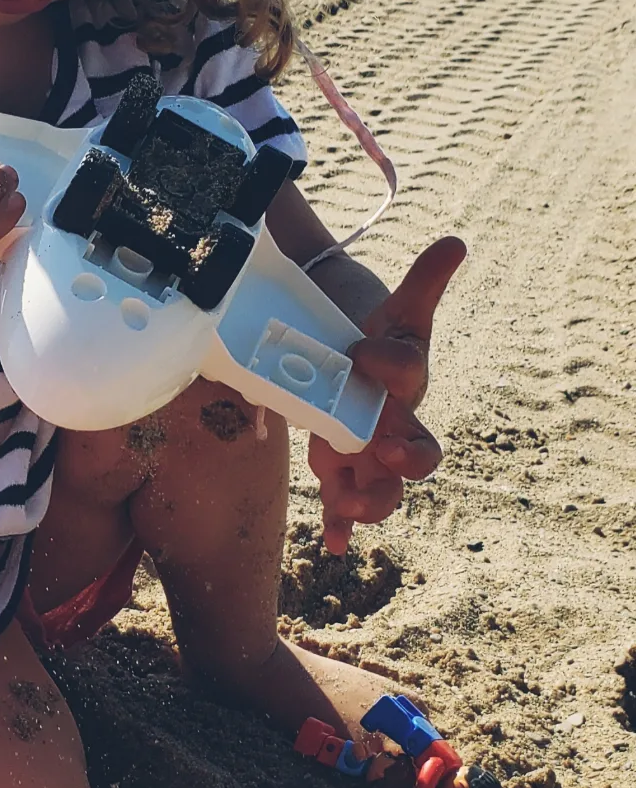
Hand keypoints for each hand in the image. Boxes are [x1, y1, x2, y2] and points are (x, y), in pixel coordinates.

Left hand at [308, 237, 466, 554]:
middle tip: (383, 452)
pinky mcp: (342, 465)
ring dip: (368, 499)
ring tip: (347, 504)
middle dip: (405, 457)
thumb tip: (456, 242)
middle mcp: (393, 418)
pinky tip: (332, 544)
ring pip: (382, 485)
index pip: (408, 371)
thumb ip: (424, 281)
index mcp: (405, 377)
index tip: (361, 349)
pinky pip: (346, 501)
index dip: (388, 363)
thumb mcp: (393, 309)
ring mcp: (367, 446)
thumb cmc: (375, 335)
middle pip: (416, 450)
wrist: (348, 357)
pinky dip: (340, 524)